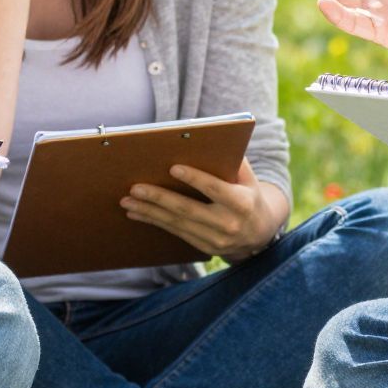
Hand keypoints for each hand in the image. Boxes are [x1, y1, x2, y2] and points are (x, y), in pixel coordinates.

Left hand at [123, 159, 282, 260]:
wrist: (260, 237)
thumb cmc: (250, 197)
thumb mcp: (250, 179)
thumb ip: (235, 161)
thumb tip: (211, 139)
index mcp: (242, 203)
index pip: (215, 189)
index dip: (195, 179)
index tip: (173, 168)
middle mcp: (228, 224)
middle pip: (188, 209)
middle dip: (159, 198)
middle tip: (135, 188)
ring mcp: (215, 240)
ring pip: (176, 223)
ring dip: (149, 212)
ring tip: (127, 201)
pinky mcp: (204, 248)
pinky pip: (174, 233)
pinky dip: (154, 222)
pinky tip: (136, 214)